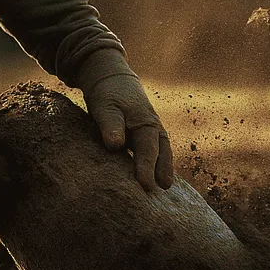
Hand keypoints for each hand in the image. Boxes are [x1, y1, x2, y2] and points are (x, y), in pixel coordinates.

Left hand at [84, 70, 173, 191]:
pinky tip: (152, 178)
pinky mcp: (142, 136)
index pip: (148, 150)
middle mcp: (153, 128)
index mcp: (145, 122)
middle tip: (162, 190)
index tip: (146, 186)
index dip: (147, 168)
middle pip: (161, 152)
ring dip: (162, 169)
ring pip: (160, 152)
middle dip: (162, 171)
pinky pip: (152, 152)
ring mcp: (150, 132)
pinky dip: (155, 164)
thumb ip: (111, 125)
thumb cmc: (107, 94)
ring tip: (164, 188)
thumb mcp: (105, 106)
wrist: (111, 79)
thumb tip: (116, 146)